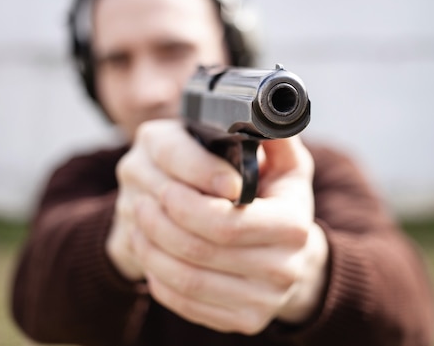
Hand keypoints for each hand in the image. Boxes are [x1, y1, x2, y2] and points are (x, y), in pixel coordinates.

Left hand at [106, 119, 328, 333]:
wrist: (293, 257)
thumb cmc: (280, 202)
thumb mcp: (288, 165)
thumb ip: (273, 137)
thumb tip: (257, 111)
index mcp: (293, 227)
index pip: (226, 222)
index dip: (187, 206)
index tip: (164, 187)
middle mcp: (284, 270)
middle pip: (200, 252)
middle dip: (161, 225)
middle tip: (141, 201)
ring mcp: (263, 302)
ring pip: (187, 280)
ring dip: (152, 250)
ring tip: (140, 224)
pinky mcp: (243, 321)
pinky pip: (187, 304)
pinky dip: (159, 278)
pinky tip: (153, 254)